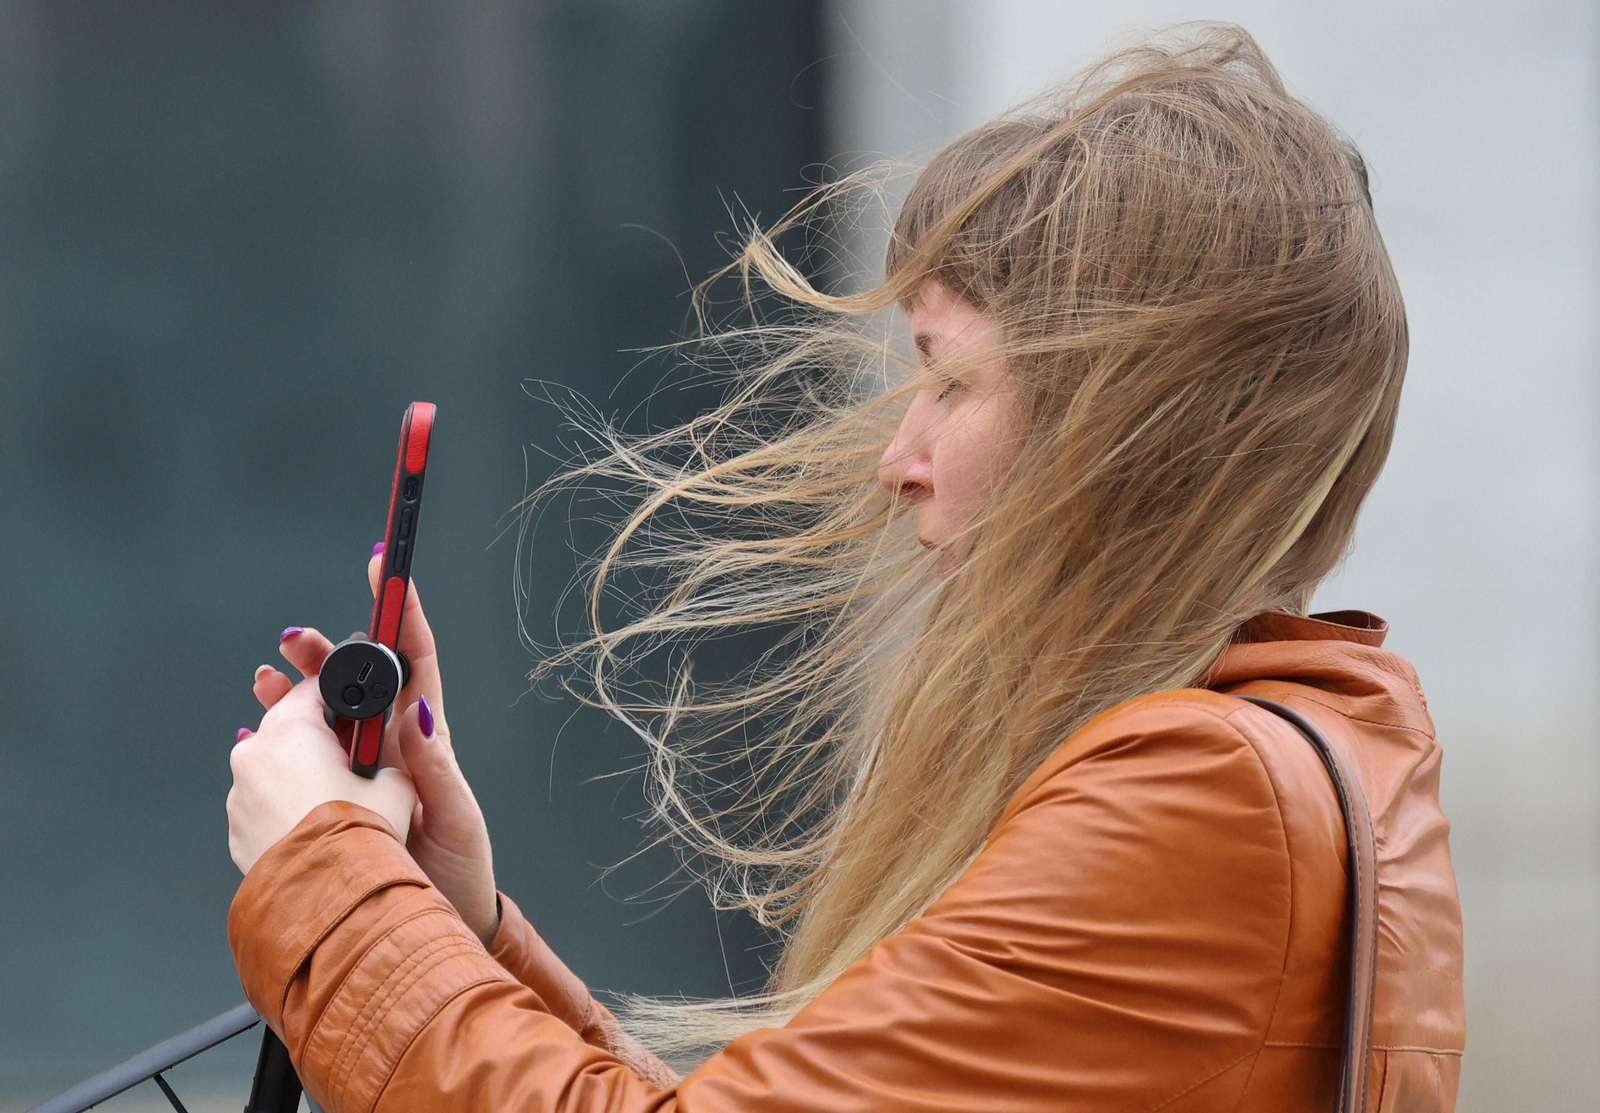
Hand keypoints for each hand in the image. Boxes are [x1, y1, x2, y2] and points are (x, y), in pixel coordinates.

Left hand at [228, 676, 415, 874]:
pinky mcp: (237, 830)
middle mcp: (254, 755)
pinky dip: (286, 807)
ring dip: (300, 774)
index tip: (356, 707)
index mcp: (290, 730)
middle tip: (352, 754)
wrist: (328, 900)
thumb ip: (392, 754)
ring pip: (274, 767)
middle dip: (320, 736)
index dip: (342, 695)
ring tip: (337, 797)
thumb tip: (396, 749)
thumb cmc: (358, 839)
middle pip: (289, 726)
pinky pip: (265, 804)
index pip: (313, 687)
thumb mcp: (397, 783)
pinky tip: (317, 824)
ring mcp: (239, 795)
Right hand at [247, 552, 500, 944]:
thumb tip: (418, 713)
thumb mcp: (455, 818)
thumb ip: (436, 768)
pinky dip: (278, 738)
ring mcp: (365, 773)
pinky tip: (255, 726)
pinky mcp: (340, 800)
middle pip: (360, 683)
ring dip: (295, 692)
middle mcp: (395, 749)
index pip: (415, 664)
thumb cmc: (459, 873)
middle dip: (327, 652)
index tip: (387, 571)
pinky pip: (304, 759)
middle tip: (293, 638)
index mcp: (426, 741)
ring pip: (325, 716)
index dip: (402, 614)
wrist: (432, 928)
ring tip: (265, 676)